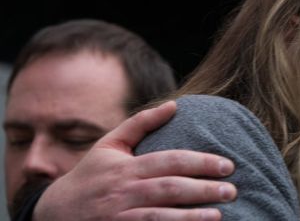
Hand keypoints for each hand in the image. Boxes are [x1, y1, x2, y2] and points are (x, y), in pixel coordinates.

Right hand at [34, 101, 237, 220]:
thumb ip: (141, 124)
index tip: (227, 165)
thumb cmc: (90, 175)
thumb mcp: (109, 145)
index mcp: (126, 168)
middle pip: (170, 189)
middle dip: (203, 189)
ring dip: (191, 217)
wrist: (55, 214)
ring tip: (219, 215)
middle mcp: (123, 193)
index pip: (169, 161)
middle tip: (232, 190)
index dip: (200, 162)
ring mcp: (120, 218)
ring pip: (160, 217)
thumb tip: (175, 104)